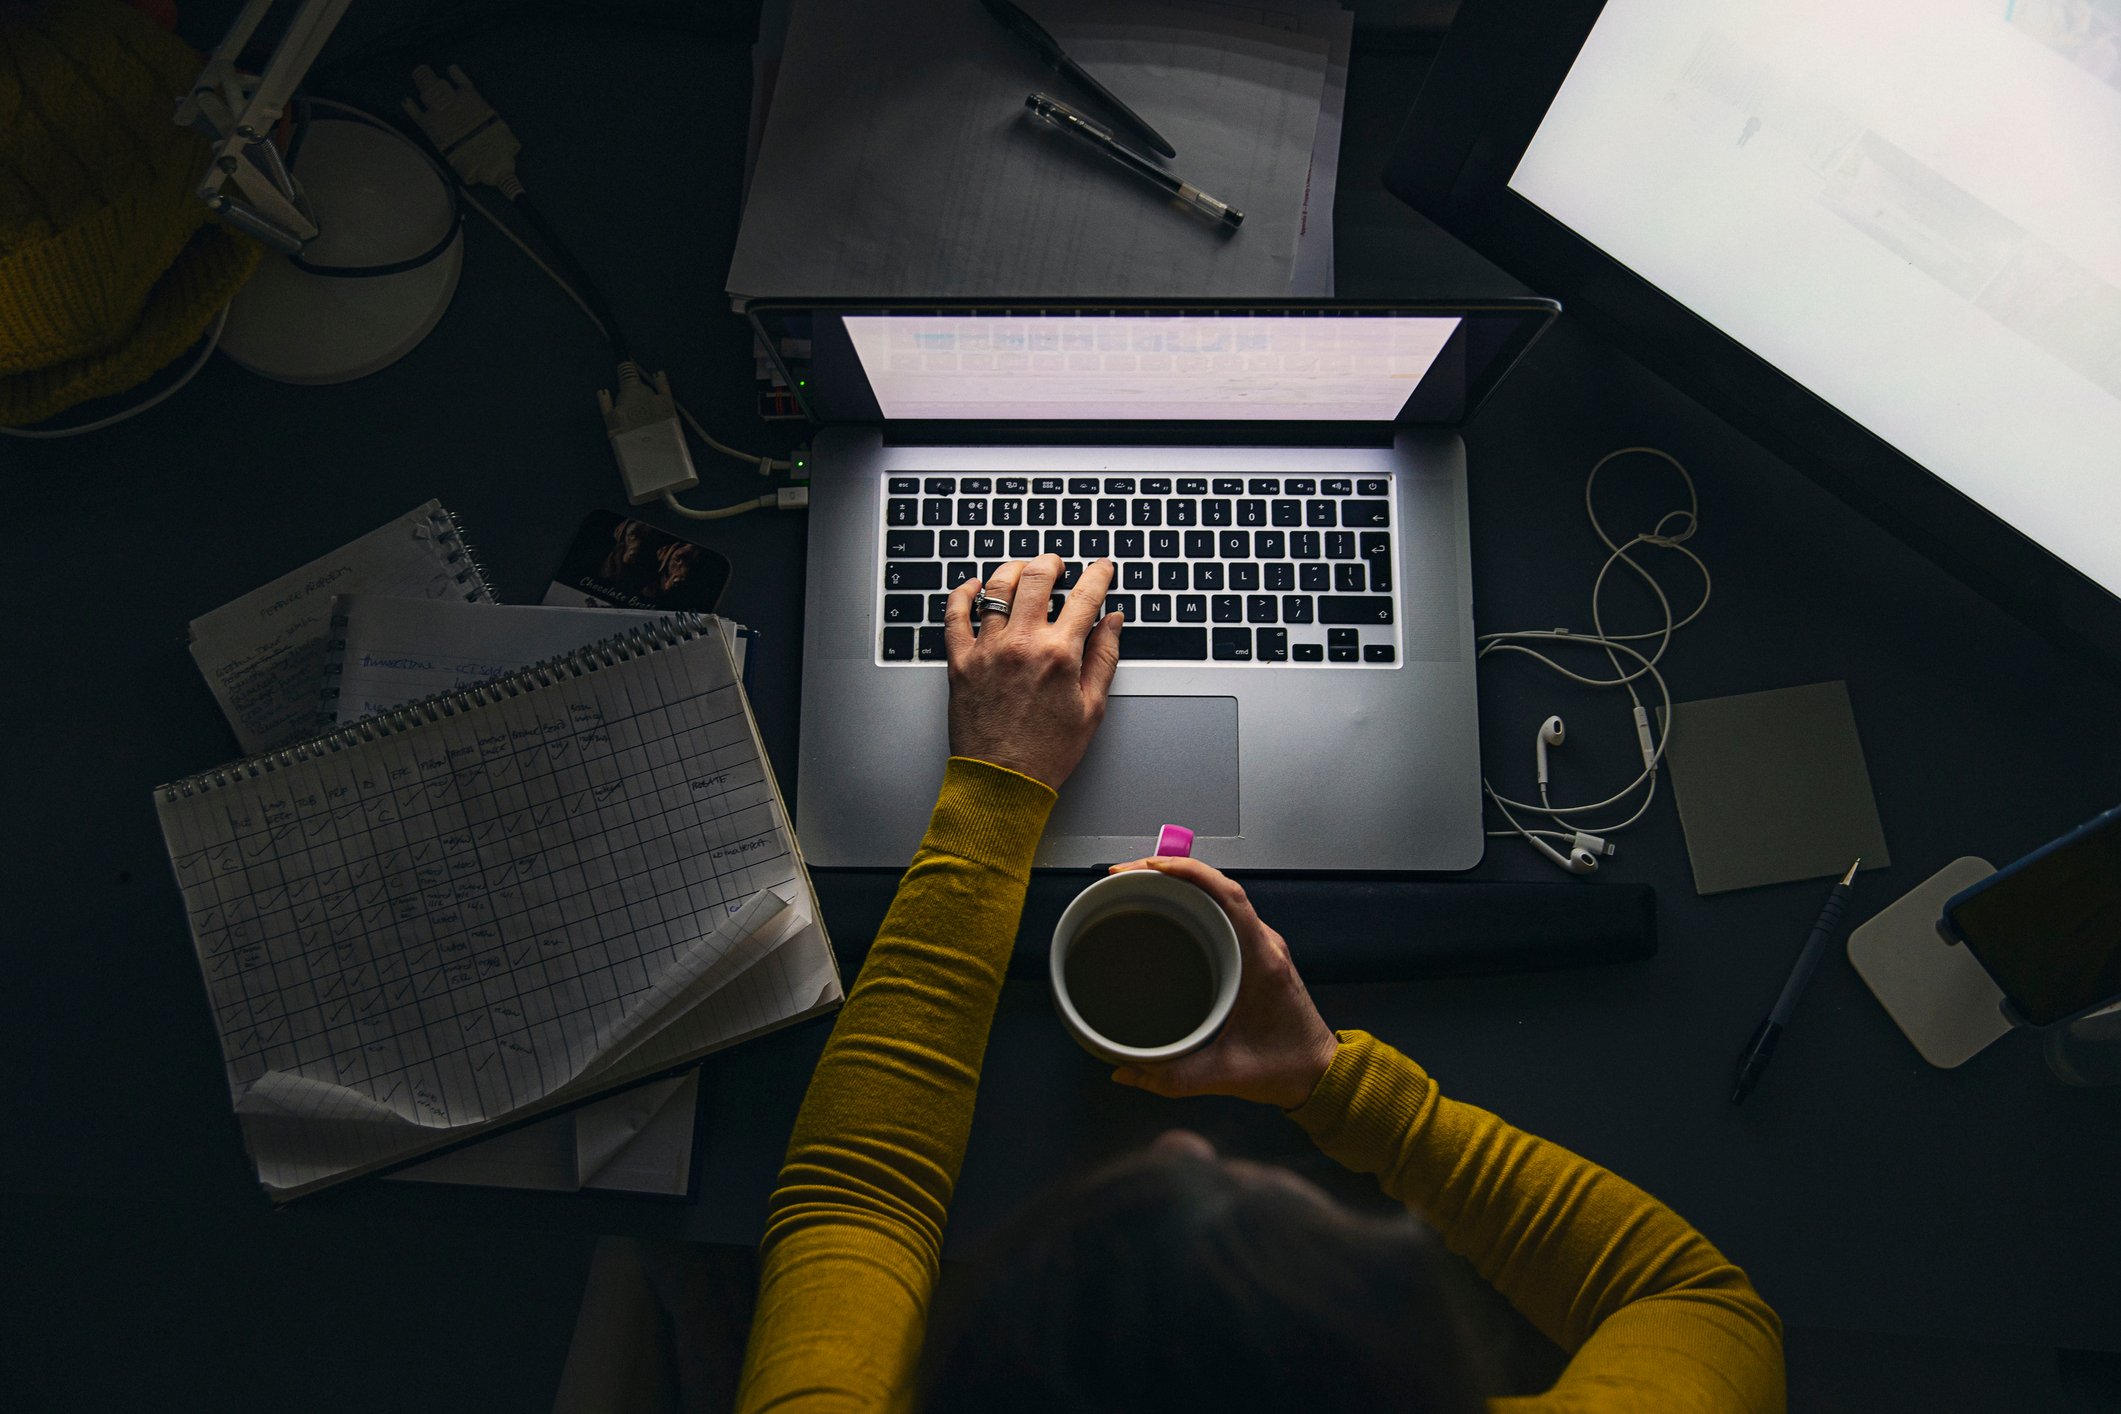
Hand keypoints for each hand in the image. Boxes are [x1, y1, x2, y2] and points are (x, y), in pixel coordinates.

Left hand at [943, 555, 1121, 789]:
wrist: (1003, 782)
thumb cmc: (1047, 752)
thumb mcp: (1092, 708)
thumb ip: (1104, 657)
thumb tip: (1113, 621)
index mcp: (1059, 655)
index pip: (1085, 597)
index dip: (1098, 575)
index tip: (1102, 568)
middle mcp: (1022, 644)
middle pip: (1037, 577)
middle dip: (1052, 562)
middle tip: (1057, 564)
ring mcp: (987, 650)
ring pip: (996, 587)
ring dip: (1013, 570)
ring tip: (1022, 570)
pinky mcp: (959, 661)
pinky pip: (955, 614)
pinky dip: (964, 593)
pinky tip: (974, 586)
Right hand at [1104, 855, 1337, 1109]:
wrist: (1320, 1074)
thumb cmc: (1286, 1067)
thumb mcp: (1226, 1074)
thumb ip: (1173, 1077)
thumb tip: (1125, 1072)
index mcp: (1261, 961)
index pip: (1230, 896)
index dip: (1191, 872)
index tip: (1151, 867)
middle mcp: (1263, 944)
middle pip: (1217, 887)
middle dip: (1170, 872)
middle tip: (1125, 875)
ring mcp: (1260, 946)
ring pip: (1219, 897)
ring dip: (1180, 884)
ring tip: (1136, 884)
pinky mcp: (1254, 954)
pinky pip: (1222, 914)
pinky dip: (1192, 902)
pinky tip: (1165, 909)